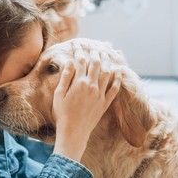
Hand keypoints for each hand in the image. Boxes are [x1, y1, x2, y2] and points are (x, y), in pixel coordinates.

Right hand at [52, 40, 121, 161]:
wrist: (74, 132)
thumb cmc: (62, 114)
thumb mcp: (59, 95)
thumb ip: (65, 77)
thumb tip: (70, 62)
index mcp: (79, 83)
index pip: (81, 62)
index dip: (79, 51)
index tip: (78, 45)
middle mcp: (92, 86)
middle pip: (96, 64)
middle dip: (94, 53)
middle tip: (93, 46)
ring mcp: (100, 95)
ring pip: (107, 73)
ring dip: (107, 62)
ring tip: (105, 54)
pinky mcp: (105, 103)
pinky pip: (114, 89)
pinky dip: (117, 79)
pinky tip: (118, 71)